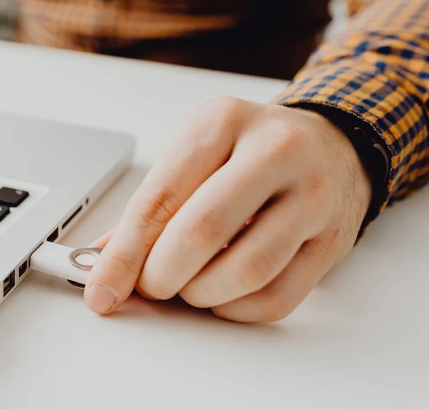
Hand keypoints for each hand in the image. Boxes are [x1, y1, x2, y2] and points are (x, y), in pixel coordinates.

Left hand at [86, 97, 372, 321]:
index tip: (101, 290)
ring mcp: (312, 195)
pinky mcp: (333, 240)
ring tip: (188, 286)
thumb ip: (147, 210)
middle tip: (151, 286)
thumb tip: (99, 265)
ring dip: (200, 294)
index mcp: (221, 123)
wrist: (331, 145)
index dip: (123, 255)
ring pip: (246, 271)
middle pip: (201, 232)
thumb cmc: (248, 153)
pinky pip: (277, 298)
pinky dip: (236, 309)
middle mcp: (274, 151)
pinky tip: (223, 295)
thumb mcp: (194, 157)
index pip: (159, 199)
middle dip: (161, 276)